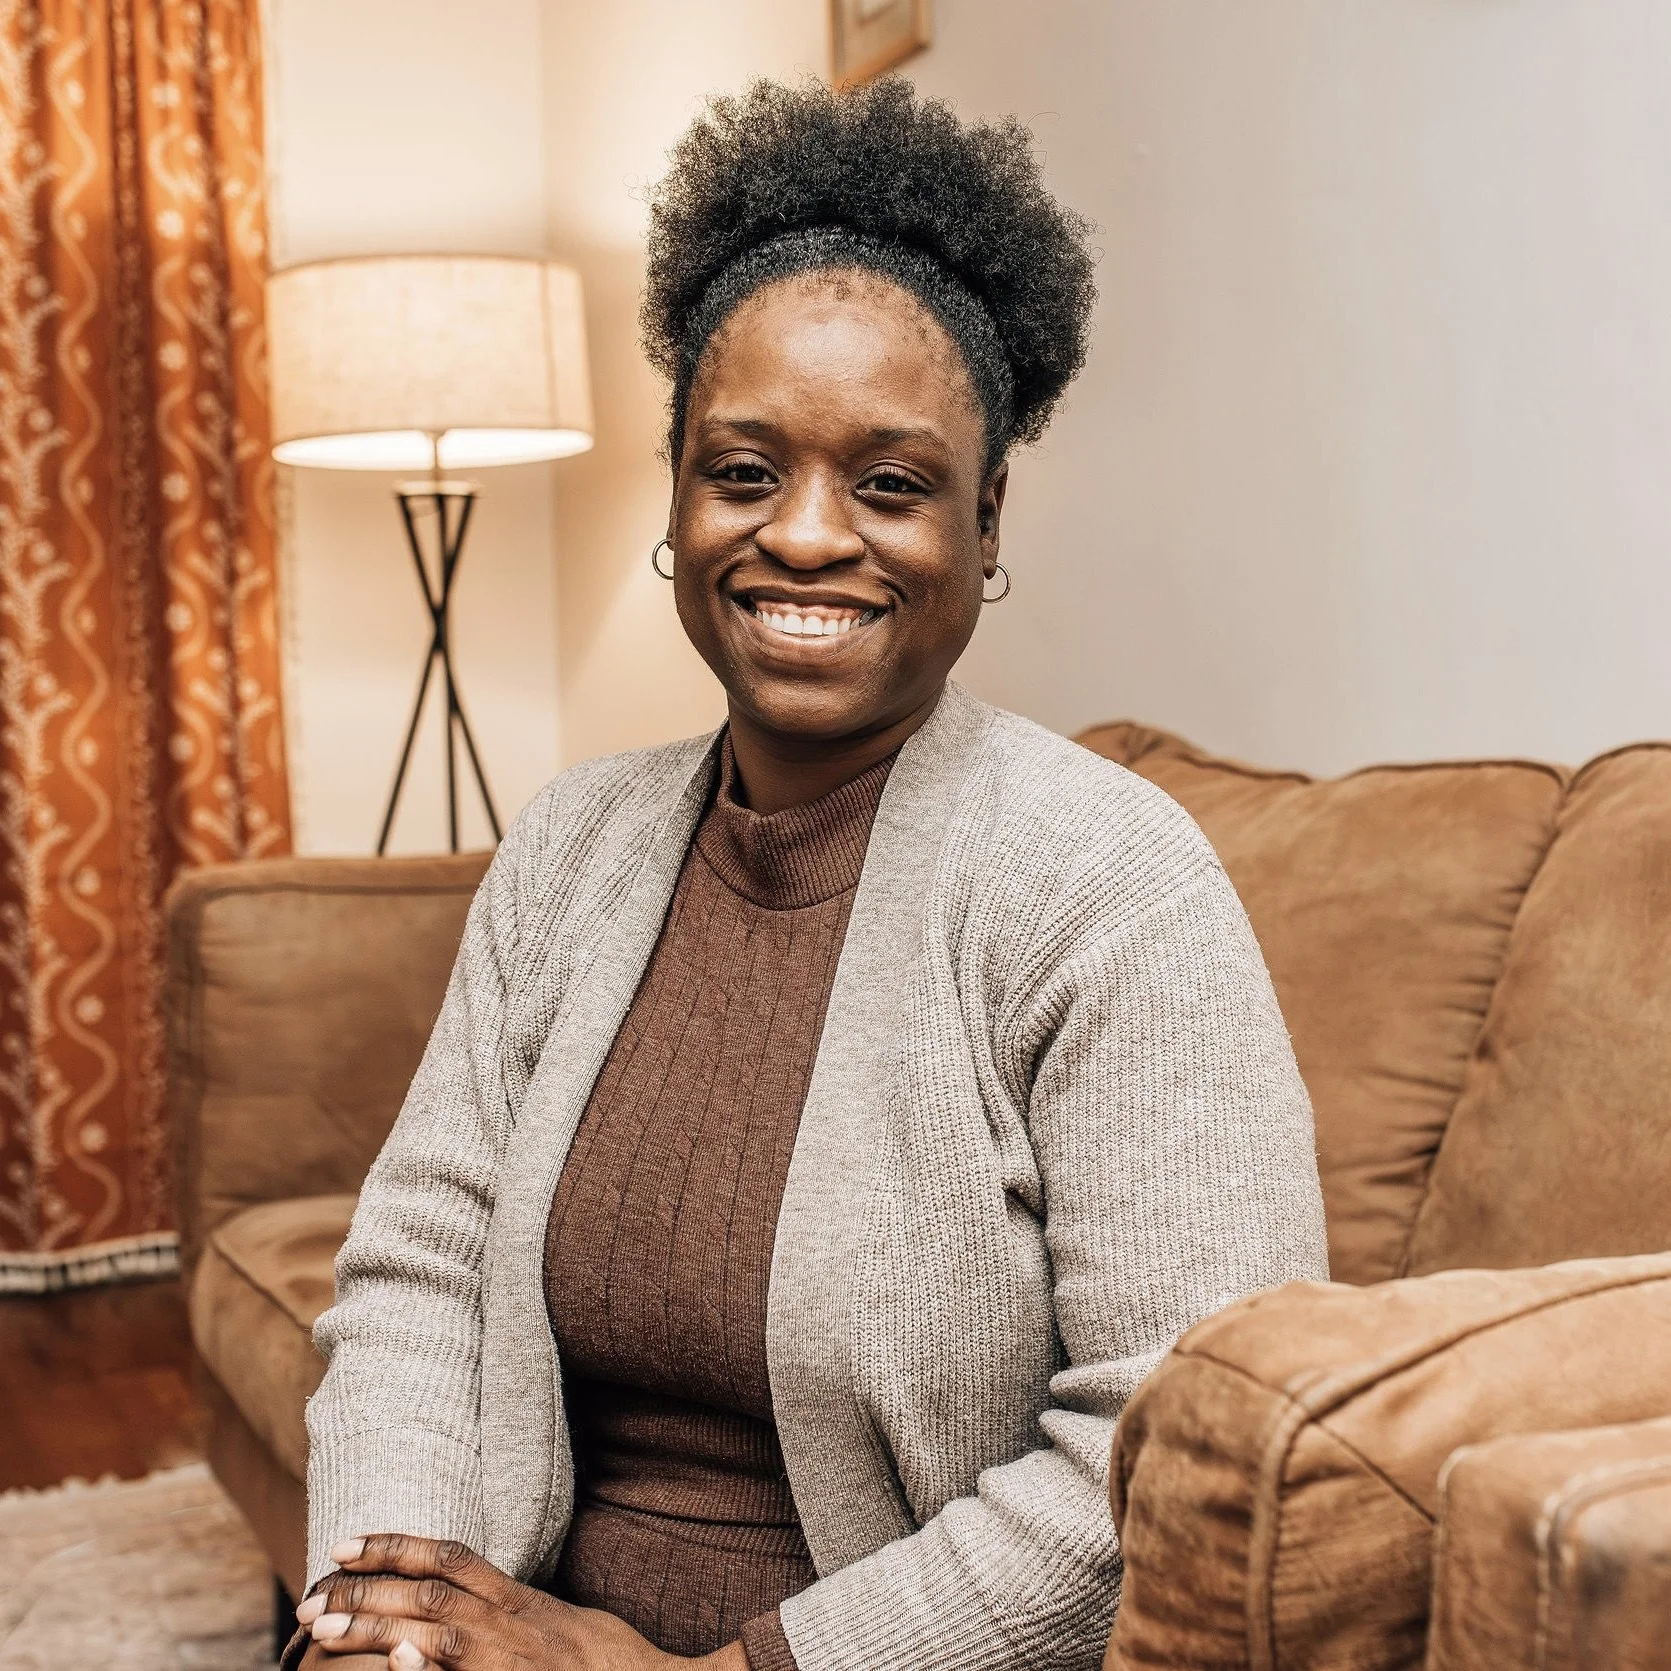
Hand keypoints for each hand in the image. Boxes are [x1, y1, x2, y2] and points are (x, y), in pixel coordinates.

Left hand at [300, 1533, 747, 1669]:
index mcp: (519, 1599)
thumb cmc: (611, 1664)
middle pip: (427, 1593)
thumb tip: (468, 1612)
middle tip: (311, 1599)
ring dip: (375, 1629)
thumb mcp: (558, 1624)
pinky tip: (399, 1664)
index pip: (447, 1556)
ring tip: (324, 1632)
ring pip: (434, 1630)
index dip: (394, 1546)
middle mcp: (511, 1622)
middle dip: (364, 1594)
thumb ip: (514, 1613)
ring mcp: (512, 1658)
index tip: (344, 1545)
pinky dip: (429, 1668)